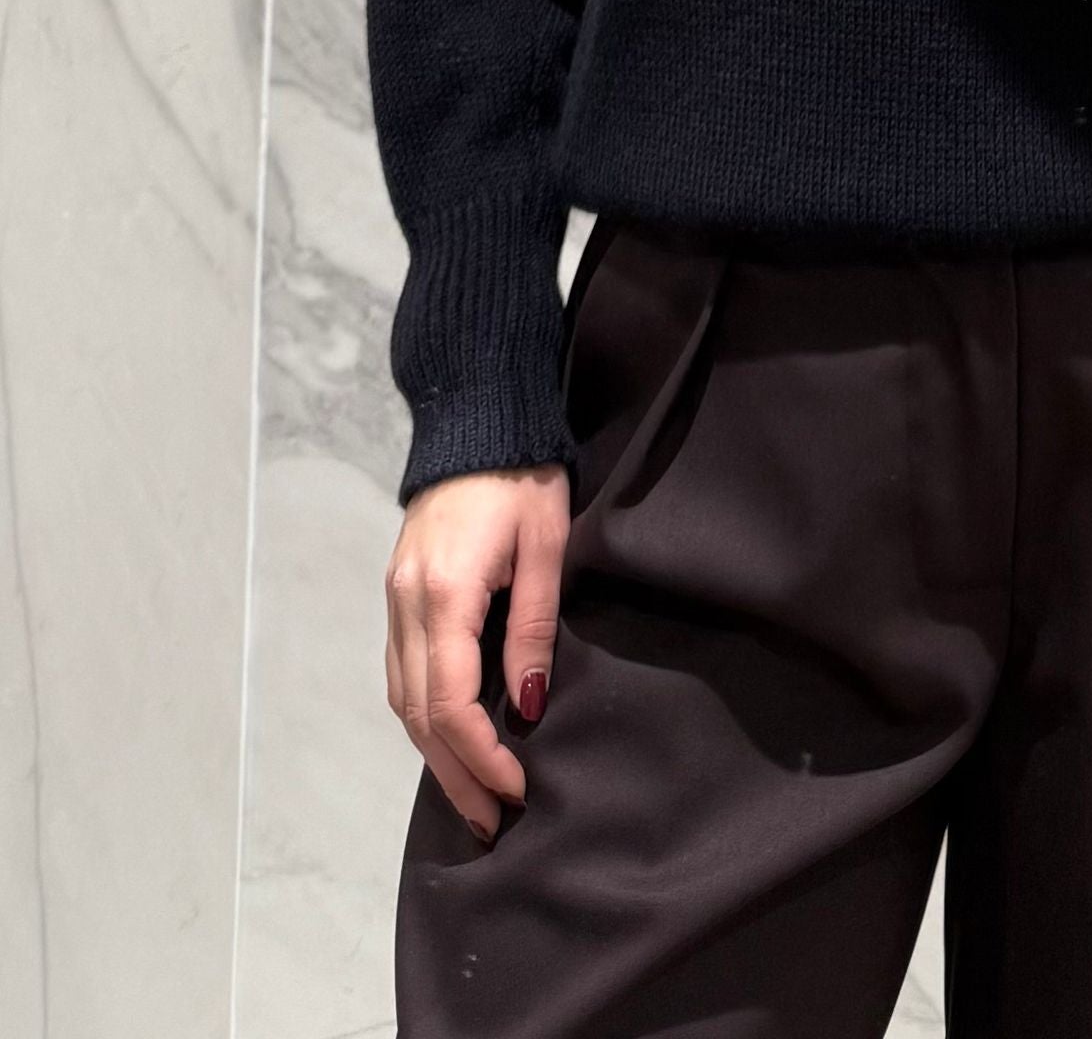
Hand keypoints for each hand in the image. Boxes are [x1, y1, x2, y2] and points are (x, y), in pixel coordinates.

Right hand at [384, 462, 568, 844]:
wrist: (479, 420)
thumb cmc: (523, 477)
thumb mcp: (546, 548)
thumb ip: (533, 628)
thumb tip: (526, 706)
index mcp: (443, 592)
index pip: (451, 702)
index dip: (481, 757)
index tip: (519, 789)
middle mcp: (405, 602)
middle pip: (418, 714)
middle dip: (456, 775)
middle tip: (494, 822)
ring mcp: (393, 598)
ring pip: (402, 699)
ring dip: (434, 754)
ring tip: (473, 797)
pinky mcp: (397, 593)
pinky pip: (400, 672)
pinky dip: (423, 715)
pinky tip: (449, 740)